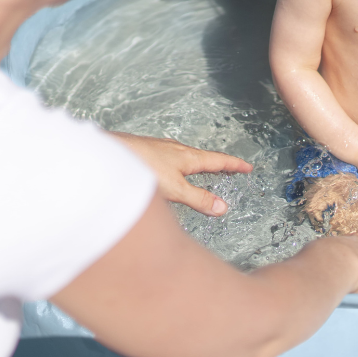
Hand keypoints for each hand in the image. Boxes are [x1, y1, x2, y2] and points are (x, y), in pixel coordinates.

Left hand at [108, 132, 251, 215]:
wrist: (110, 155)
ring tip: (201, 170)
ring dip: (197, 163)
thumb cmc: (142, 169)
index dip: (234, 165)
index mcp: (188, 157)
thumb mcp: (174, 189)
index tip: (248, 167)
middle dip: (217, 164)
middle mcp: (176, 149)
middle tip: (229, 169)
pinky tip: (168, 170)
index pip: (218, 160)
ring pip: (184, 156)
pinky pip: (170, 158)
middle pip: (202, 157)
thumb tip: (222, 207)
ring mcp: (160, 149)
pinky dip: (179, 164)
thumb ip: (198, 199)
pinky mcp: (145, 152)